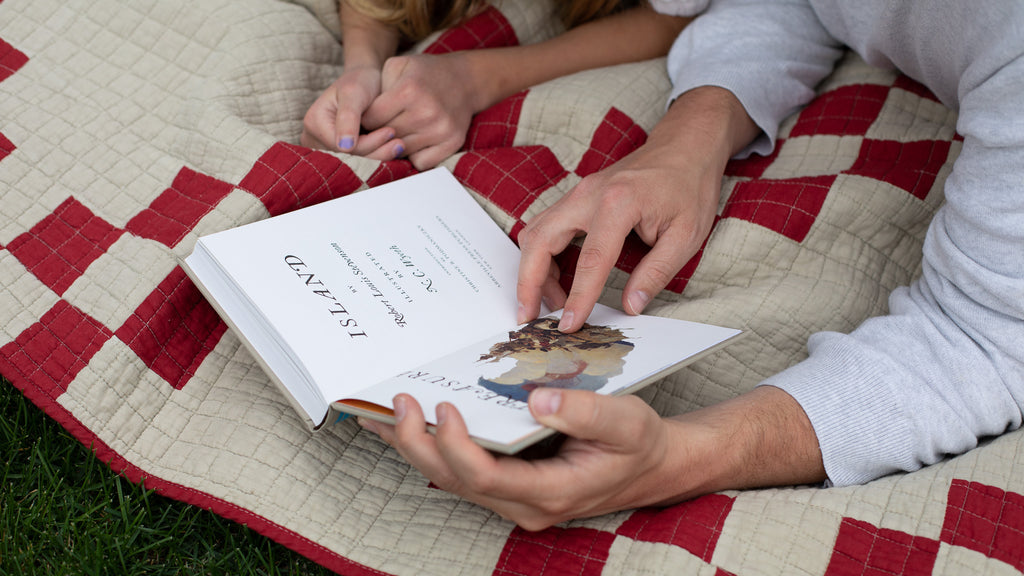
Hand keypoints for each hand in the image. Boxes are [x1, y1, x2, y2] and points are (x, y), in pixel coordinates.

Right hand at [301, 65, 405, 159]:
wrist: (365, 81)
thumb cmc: (360, 81)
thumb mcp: (353, 93)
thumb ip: (348, 117)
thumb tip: (344, 146)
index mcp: (314, 123)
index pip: (342, 147)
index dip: (368, 143)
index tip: (390, 132)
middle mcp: (315, 139)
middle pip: (347, 158)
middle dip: (375, 152)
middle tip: (400, 144)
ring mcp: (326, 148)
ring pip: (355, 163)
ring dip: (379, 155)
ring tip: (399, 145)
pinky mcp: (340, 153)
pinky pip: (359, 161)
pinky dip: (377, 155)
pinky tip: (393, 148)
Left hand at [359, 386, 825, 530]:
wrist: (655, 466)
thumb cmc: (640, 444)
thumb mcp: (625, 421)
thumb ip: (585, 412)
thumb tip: (536, 398)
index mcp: (549, 492)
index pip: (484, 476)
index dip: (455, 444)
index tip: (443, 406)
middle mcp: (524, 503)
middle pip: (454, 481)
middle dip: (419, 443)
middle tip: (397, 401)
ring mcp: (514, 497)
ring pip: (450, 478)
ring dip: (416, 446)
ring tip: (382, 411)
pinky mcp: (510, 484)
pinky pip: (460, 471)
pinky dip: (433, 447)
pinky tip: (411, 425)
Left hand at [360, 53, 483, 169]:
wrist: (466, 80)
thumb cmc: (426, 73)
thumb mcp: (398, 66)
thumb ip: (376, 87)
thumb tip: (362, 117)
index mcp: (409, 90)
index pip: (372, 119)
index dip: (366, 119)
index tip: (370, 116)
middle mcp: (426, 112)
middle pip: (386, 137)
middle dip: (379, 133)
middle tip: (382, 126)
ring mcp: (441, 129)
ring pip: (401, 151)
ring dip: (395, 145)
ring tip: (399, 132)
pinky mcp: (453, 142)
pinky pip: (422, 163)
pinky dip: (415, 156)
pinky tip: (415, 141)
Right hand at [516, 86, 760, 330]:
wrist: (685, 146)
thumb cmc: (688, 186)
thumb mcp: (686, 235)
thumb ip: (656, 272)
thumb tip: (631, 306)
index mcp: (619, 203)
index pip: (590, 261)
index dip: (577, 297)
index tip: (568, 325)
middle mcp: (588, 195)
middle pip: (540, 241)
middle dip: (528, 283)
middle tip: (529, 317)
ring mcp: (578, 193)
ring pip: (535, 233)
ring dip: (533, 270)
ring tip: (549, 303)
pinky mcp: (576, 197)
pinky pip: (546, 227)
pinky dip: (541, 256)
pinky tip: (556, 279)